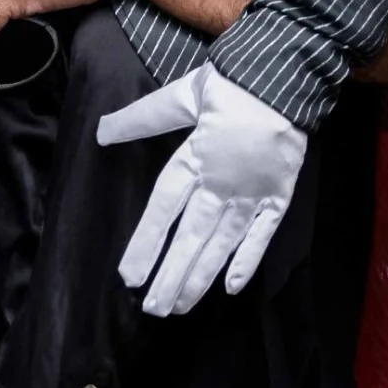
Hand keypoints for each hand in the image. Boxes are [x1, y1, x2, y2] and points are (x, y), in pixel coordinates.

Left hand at [96, 65, 307, 316]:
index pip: (163, 210)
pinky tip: (231, 287)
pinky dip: (247, 261)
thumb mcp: (181, 96)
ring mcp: (252, 193)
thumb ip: (142, 118)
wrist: (286, 78)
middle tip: (152, 310)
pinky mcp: (278, 196)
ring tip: (180, 305)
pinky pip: (263, 235)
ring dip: (201, 276)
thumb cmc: (229, 86)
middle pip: (191, 237)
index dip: (146, 244)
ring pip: (222, 243)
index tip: (128, 276)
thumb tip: (101, 131)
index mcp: (193, 158)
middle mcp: (220, 183)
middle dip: (171, 276)